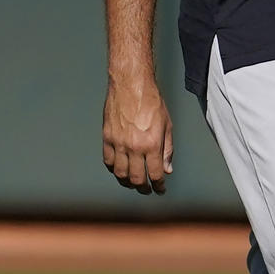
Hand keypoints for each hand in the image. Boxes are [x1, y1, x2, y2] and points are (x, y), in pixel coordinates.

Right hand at [102, 76, 172, 194]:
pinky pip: (108, 160)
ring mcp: (118, 143)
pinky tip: (119, 169)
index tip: (160, 189)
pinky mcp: (107, 137)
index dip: (158, 186)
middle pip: (136, 178)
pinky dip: (113, 168)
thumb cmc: (151, 101)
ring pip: (120, 173)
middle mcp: (134, 147)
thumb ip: (167, 149)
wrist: (131, 84)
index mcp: (152, 144)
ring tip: (132, 182)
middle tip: (146, 189)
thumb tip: (167, 168)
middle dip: (143, 188)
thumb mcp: (167, 125)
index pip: (155, 174)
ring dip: (127, 181)